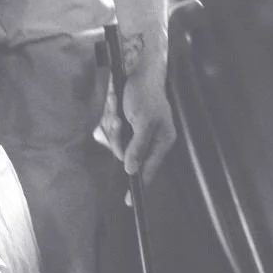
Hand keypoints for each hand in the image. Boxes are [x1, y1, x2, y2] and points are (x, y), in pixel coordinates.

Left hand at [100, 37, 175, 184]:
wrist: (139, 70)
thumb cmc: (145, 95)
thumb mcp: (143, 121)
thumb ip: (138, 146)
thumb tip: (131, 169)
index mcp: (162, 141)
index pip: (149, 169)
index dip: (138, 183)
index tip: (128, 201)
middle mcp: (150, 139)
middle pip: (126, 155)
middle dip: (118, 139)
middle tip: (119, 121)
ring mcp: (136, 132)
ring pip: (116, 142)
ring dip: (113, 125)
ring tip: (118, 108)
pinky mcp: (126, 124)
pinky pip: (112, 130)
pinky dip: (110, 118)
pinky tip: (115, 104)